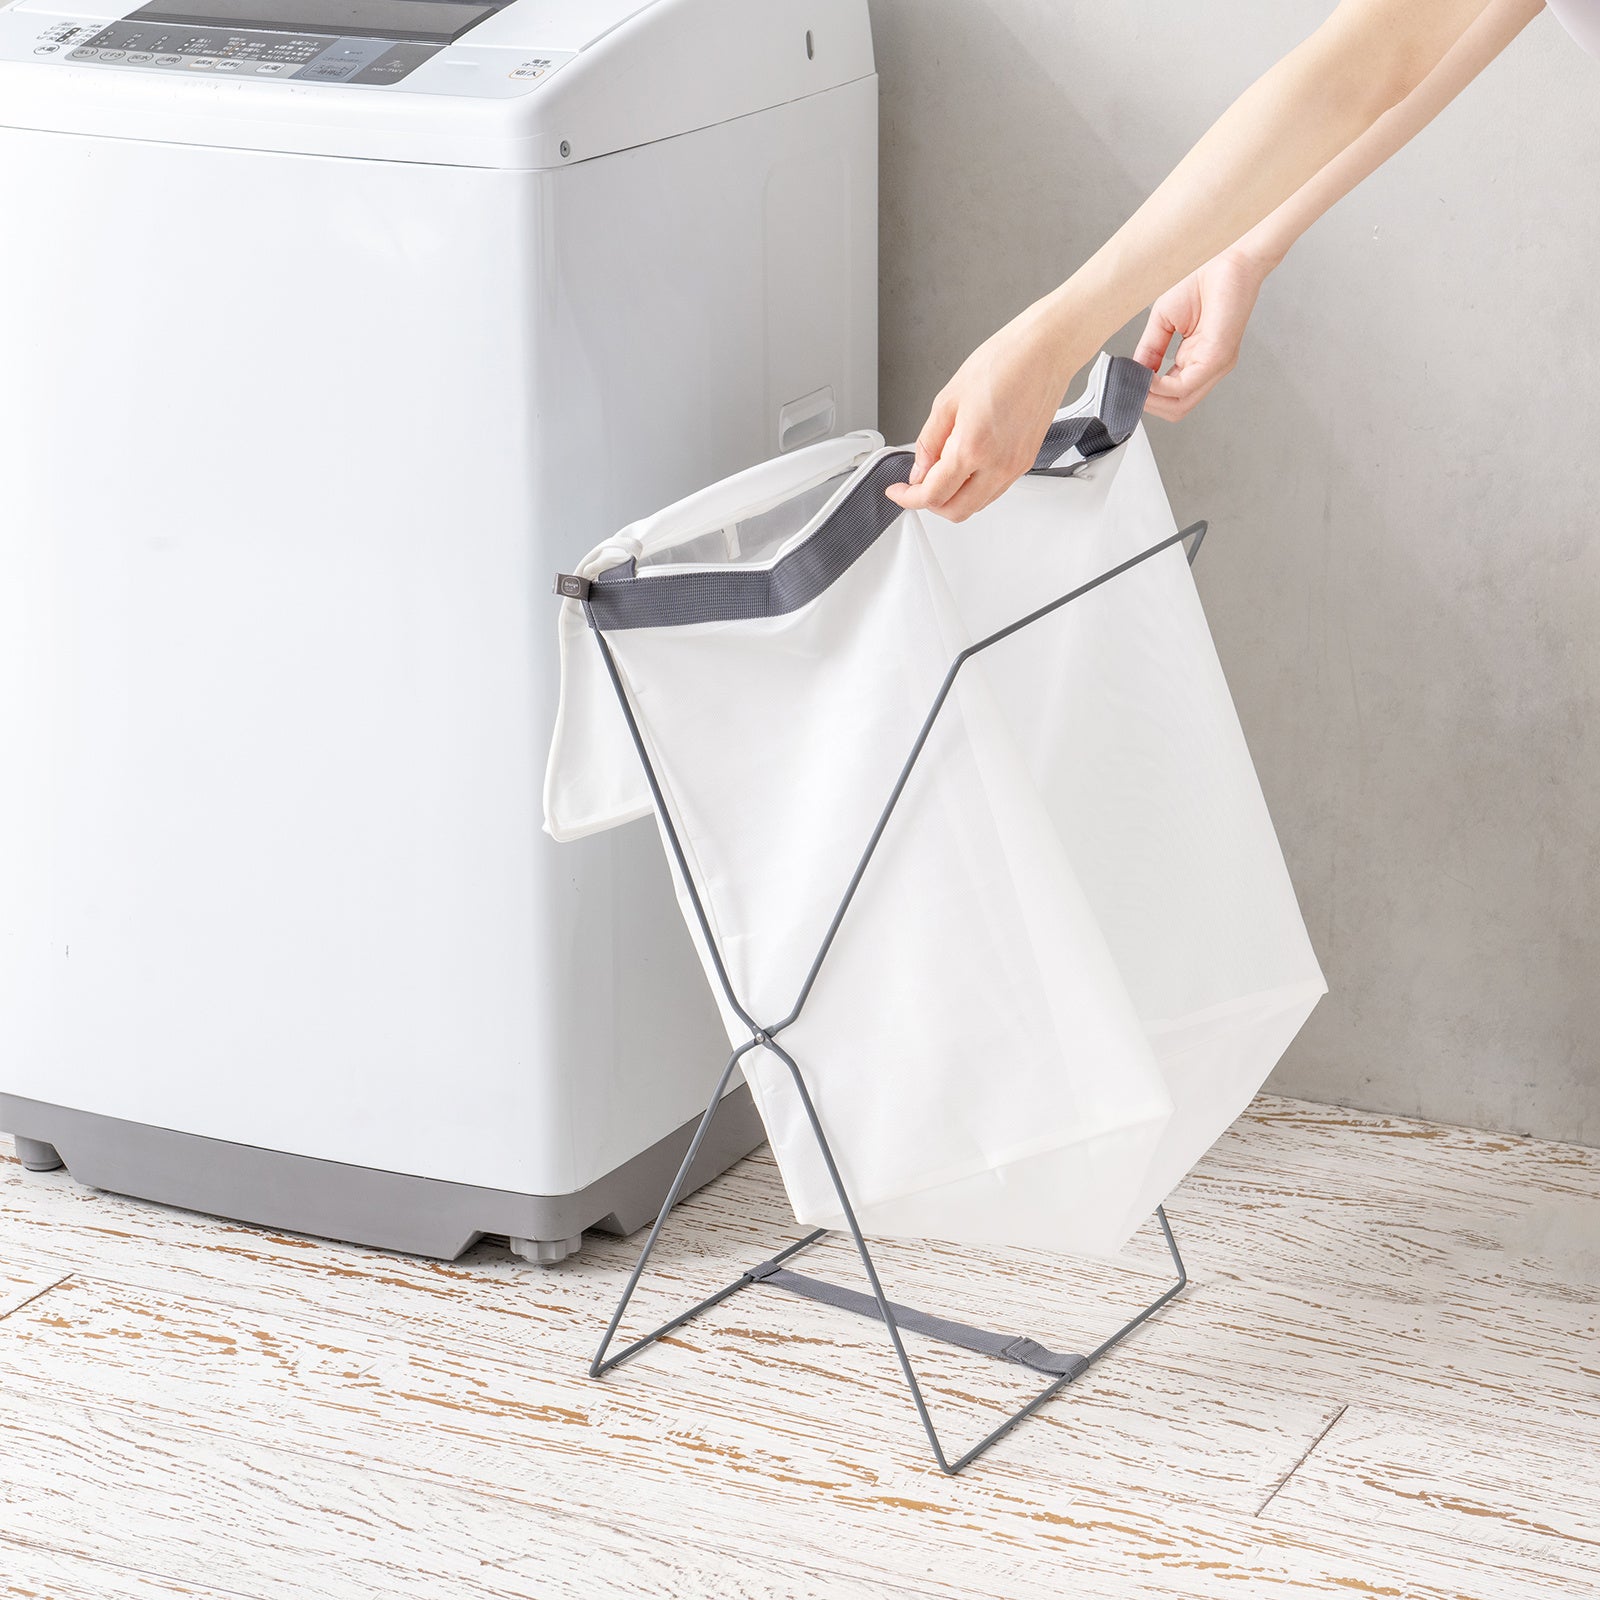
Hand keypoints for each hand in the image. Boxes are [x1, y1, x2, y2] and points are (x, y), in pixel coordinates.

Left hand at [885, 296, 1095, 523]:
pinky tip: (965, 467)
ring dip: (954, 499)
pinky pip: (994, 491)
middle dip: (931, 504)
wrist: (1044, 351)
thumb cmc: (1003, 362)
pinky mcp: (1026, 462)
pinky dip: (974, 489)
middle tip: (917, 486)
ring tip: (940, 472)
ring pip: (977, 505)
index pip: (933, 494)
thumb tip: (919, 469)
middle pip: (957, 511)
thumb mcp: (948, 399)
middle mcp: (997, 465)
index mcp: (972, 448)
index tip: (898, 491)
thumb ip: (929, 441)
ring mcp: (1014, 467)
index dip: (909, 498)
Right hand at [1133, 248, 1268, 420]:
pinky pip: (1184, 387)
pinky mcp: (1217, 358)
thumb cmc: (1201, 281)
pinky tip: (1146, 377)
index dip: (1146, 396)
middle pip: (1175, 408)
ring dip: (1151, 400)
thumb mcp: (1163, 322)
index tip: (1125, 387)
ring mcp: (1215, 366)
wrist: (1224, 256)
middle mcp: (1208, 368)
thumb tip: (1134, 374)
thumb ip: (1149, 350)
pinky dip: (1160, 388)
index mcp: (1197, 360)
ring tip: (1134, 385)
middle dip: (1147, 404)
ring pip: (1179, 405)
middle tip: (1127, 390)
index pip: (1171, 396)